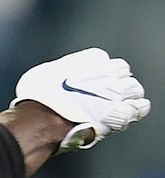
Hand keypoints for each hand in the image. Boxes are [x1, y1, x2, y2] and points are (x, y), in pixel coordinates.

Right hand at [11, 48, 150, 152]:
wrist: (44, 119)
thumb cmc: (39, 98)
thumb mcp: (43, 73)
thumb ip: (60, 70)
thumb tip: (59, 74)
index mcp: (90, 60)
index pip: (102, 58)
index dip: (97, 69)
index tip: (91, 78)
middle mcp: (107, 72)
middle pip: (122, 71)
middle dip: (117, 80)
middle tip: (109, 91)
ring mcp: (117, 93)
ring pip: (135, 89)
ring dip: (129, 95)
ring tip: (122, 103)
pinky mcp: (122, 113)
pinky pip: (138, 109)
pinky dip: (135, 110)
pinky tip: (129, 113)